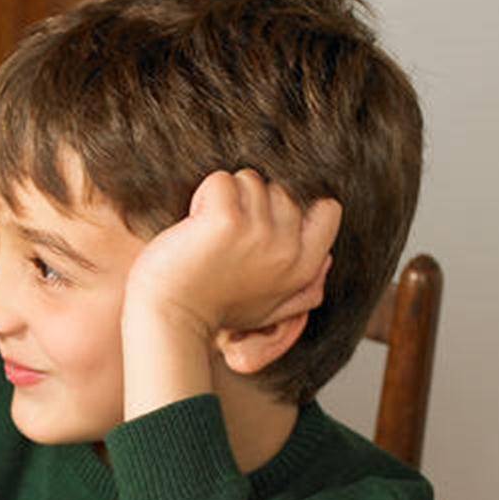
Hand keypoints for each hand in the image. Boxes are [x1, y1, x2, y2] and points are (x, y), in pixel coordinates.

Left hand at [124, 169, 341, 344]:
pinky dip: (203, 195)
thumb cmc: (212, 311)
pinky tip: (193, 226)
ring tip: (207, 232)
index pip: (327, 210)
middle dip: (251, 200)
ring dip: (225, 197)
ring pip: (250, 180)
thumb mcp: (269, 307)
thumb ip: (302, 286)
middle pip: (282, 189)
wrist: (170, 319)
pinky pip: (221, 181)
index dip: (294, 204)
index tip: (262, 220)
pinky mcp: (227, 220)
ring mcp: (259, 233)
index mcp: (304, 268)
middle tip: (224, 233)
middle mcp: (288, 249)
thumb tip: (328, 261)